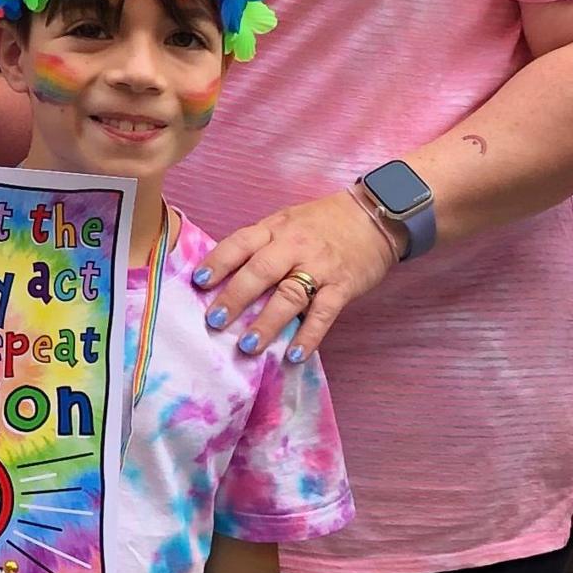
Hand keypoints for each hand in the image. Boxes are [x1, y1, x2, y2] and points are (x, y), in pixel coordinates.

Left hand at [191, 187, 397, 360]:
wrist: (374, 217)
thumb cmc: (322, 223)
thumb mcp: (286, 221)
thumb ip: (261, 244)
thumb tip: (226, 274)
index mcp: (275, 227)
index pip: (241, 242)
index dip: (218, 261)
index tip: (199, 282)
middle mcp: (295, 245)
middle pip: (261, 271)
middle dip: (236, 297)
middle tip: (215, 320)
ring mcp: (320, 266)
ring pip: (290, 295)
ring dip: (267, 322)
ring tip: (248, 345)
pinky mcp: (343, 285)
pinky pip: (323, 313)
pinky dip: (308, 336)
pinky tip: (293, 355)